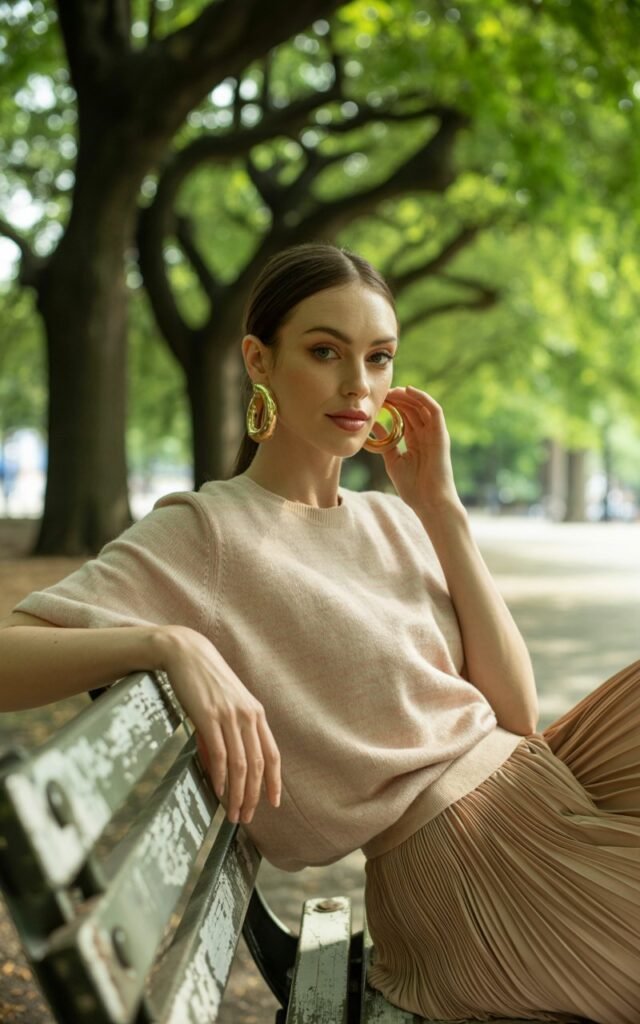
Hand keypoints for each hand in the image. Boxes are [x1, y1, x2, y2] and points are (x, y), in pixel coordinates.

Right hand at [155, 625, 280, 824]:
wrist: (187, 653)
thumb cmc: (207, 680)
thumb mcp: (228, 703)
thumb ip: (234, 730)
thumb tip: (227, 767)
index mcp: (256, 713)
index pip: (272, 755)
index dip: (274, 782)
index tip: (272, 804)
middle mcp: (247, 716)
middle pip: (257, 766)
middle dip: (253, 796)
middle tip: (246, 818)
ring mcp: (229, 716)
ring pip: (241, 765)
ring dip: (238, 794)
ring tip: (232, 813)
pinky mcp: (209, 717)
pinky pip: (220, 754)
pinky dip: (221, 777)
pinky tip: (218, 791)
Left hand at [373, 385, 460, 512]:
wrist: (430, 502)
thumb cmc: (413, 488)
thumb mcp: (393, 461)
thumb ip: (385, 442)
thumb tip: (373, 425)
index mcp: (416, 441)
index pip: (405, 417)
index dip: (392, 407)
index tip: (378, 401)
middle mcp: (426, 435)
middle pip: (413, 409)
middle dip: (398, 398)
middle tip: (383, 392)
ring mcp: (435, 434)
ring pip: (422, 407)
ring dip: (408, 396)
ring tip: (392, 390)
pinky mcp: (441, 435)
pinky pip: (435, 411)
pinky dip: (423, 398)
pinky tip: (409, 391)